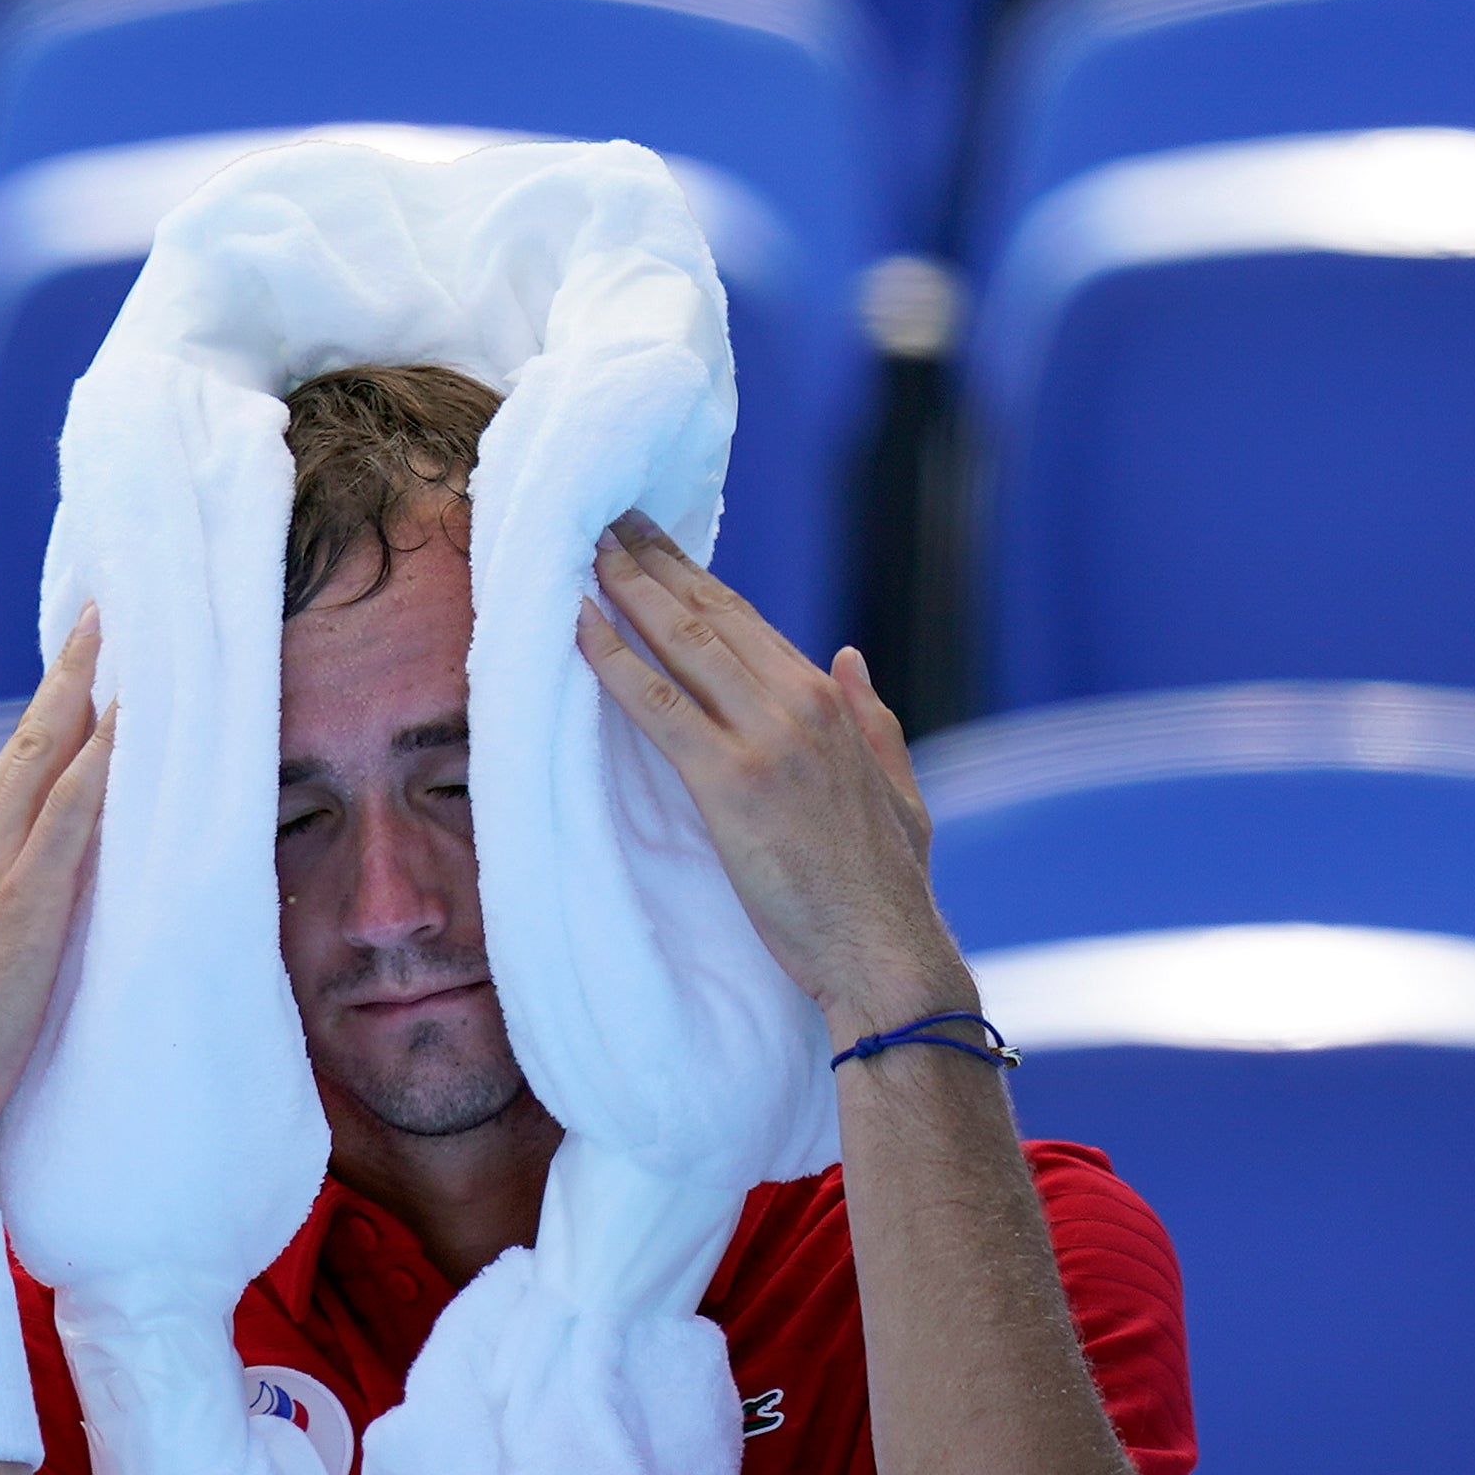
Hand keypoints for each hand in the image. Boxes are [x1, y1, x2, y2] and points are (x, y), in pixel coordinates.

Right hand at [0, 611, 115, 1211]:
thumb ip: (0, 921)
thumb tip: (54, 902)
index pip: (14, 766)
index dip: (52, 705)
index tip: (86, 651)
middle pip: (31, 737)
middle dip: (73, 666)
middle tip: (115, 603)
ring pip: (51, 753)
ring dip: (93, 688)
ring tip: (135, 630)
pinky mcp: (22, 897)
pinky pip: (73, 806)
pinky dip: (102, 752)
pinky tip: (133, 712)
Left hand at [576, 514, 971, 1044]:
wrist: (885, 952)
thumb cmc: (886, 888)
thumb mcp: (896, 787)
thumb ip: (871, 719)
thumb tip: (851, 657)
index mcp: (828, 703)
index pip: (748, 623)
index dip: (696, 581)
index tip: (657, 547)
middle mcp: (800, 703)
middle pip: (711, 615)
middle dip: (655, 565)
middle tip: (607, 522)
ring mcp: (766, 738)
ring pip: (683, 643)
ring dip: (627, 591)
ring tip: (584, 552)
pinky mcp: (731, 783)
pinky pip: (657, 706)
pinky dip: (613, 661)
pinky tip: (579, 628)